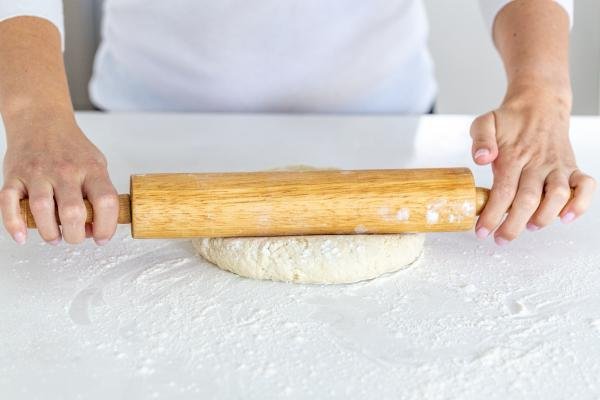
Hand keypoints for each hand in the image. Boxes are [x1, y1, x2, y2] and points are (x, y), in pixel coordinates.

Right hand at [0, 113, 118, 244]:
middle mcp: (65, 171)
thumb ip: (99, 193)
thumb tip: (97, 227)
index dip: (107, 226)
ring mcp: (38, 173)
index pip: (106, 202)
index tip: (102, 238)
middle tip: (75, 237)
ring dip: (49, 232)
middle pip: (73, 212)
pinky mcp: (14, 175)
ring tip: (55, 237)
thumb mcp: (96, 164)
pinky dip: (14, 223)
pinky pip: (8, 203)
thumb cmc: (71, 148)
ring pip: (42, 210)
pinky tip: (22, 236)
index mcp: (91, 169)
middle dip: (76, 235)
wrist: (41, 120)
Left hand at [470, 86, 595, 244]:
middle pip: (528, 200)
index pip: (503, 190)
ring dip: (544, 217)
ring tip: (529, 227)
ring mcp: (557, 166)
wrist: (541, 103)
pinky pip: (585, 186)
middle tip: (501, 239)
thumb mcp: (485, 122)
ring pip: (557, 196)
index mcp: (514, 155)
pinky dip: (581, 203)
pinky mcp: (572, 168)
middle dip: (513, 225)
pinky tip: (566, 217)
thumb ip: (480, 139)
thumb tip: (482, 159)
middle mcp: (537, 163)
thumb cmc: (510, 119)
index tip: (482, 231)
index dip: (492, 214)